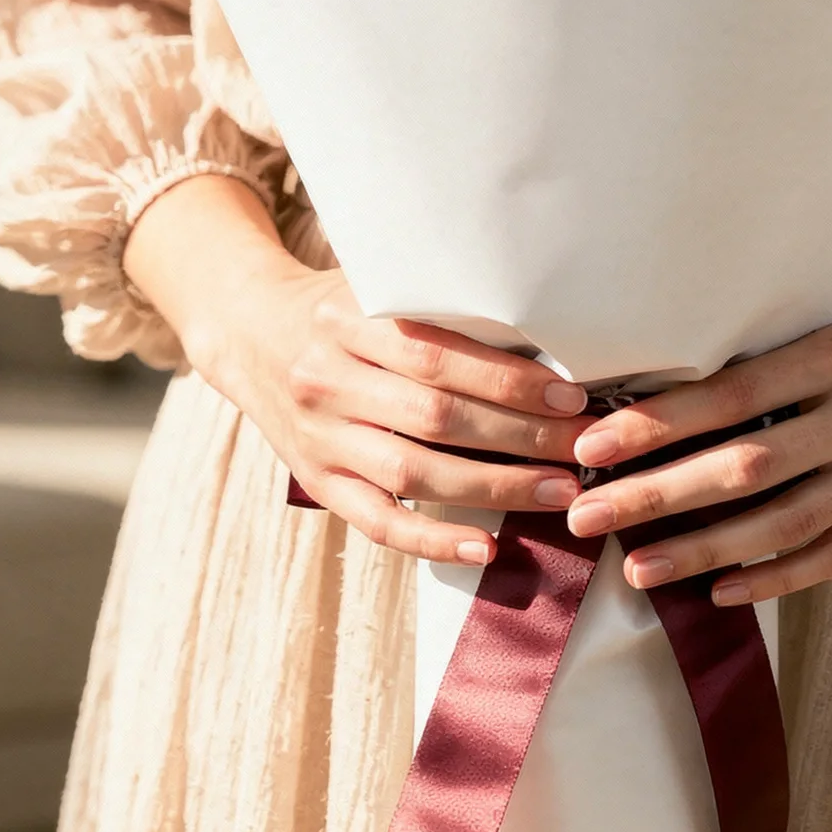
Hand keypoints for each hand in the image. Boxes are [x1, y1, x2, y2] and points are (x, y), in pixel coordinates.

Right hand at [126, 175, 594, 567]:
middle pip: (435, 418)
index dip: (508, 381)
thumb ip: (438, 303)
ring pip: (413, 473)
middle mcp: (329, 380)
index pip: (439, 356)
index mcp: (349, 322)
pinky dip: (434, 539)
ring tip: (559, 492)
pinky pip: (378, 521)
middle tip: (584, 448)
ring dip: (494, 489)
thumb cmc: (337, 305)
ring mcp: (320, 438)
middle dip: (519, 437)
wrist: (247, 332)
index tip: (570, 395)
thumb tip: (541, 326)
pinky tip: (487, 548)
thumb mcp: (374, 283)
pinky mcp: (318, 482)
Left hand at [561, 174, 831, 605]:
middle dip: (656, 495)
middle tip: (585, 515)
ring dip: (701, 548)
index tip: (592, 446)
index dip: (658, 424)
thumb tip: (660, 377)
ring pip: (783, 523)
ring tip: (635, 565)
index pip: (731, 394)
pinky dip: (773, 577)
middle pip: (745, 467)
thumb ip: (764, 345)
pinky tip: (718, 587)